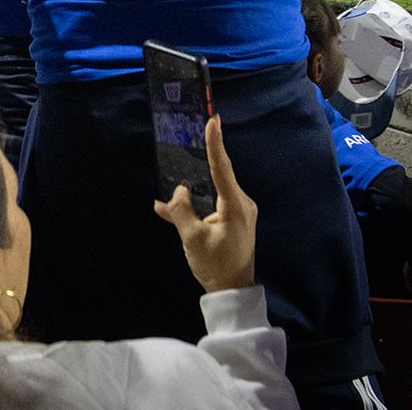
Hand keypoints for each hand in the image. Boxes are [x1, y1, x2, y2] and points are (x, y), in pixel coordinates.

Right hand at [154, 115, 256, 293]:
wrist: (232, 292)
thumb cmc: (215, 265)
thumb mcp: (192, 238)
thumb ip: (181, 210)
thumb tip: (178, 190)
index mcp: (235, 206)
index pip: (222, 168)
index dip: (216, 143)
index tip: (213, 120)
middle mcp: (241, 204)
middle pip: (216, 177)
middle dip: (196, 168)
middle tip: (187, 141)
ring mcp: (239, 212)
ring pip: (211, 191)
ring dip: (191, 193)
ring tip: (169, 194)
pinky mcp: (233, 220)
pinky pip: (211, 204)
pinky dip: (194, 206)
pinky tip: (169, 210)